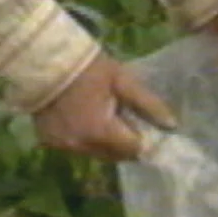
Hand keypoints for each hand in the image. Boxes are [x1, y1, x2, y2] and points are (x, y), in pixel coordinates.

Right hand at [33, 54, 176, 162]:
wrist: (46, 61)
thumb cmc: (89, 68)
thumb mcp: (122, 80)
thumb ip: (148, 104)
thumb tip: (172, 125)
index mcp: (100, 132)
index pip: (133, 150)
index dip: (141, 138)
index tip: (140, 124)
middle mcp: (81, 146)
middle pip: (114, 156)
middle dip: (123, 141)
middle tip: (122, 118)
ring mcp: (63, 147)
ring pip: (94, 153)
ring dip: (102, 141)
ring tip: (100, 116)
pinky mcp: (49, 143)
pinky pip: (75, 147)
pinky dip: (82, 138)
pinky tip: (81, 119)